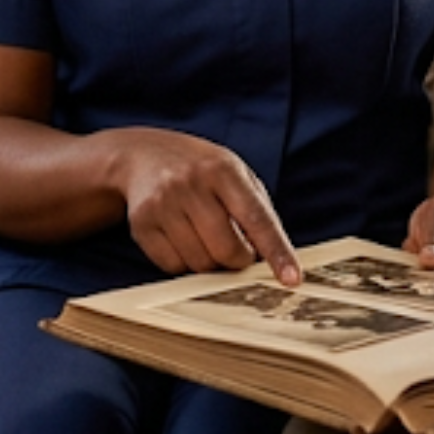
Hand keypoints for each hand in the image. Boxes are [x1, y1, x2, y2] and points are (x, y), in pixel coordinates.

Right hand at [104, 128, 300, 284]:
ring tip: (206, 238)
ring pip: (199, 263)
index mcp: (223, 170)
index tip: (292, 279)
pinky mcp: (141, 224)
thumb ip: (257, 210)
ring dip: (210, 263)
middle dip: (239, 261)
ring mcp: (162, 204)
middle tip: (239, 252)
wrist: (141, 155)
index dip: (277, 251)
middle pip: (226, 250)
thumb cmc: (200, 169)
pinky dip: (184, 263)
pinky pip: (172, 267)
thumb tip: (271, 257)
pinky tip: (182, 239)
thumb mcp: (234, 172)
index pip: (256, 217)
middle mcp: (191, 184)